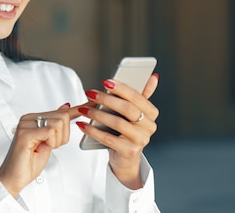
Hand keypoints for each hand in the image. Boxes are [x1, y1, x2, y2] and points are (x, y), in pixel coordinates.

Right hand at [0, 103, 78, 196]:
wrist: (13, 177)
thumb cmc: (28, 163)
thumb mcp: (48, 142)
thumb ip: (55, 126)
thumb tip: (65, 108)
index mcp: (34, 118)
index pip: (61, 111)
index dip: (79, 109)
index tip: (92, 103)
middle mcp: (29, 118)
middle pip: (63, 116)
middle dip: (63, 136)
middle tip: (49, 145)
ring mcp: (26, 124)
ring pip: (58, 124)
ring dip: (56, 141)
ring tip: (43, 147)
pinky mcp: (25, 133)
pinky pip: (50, 131)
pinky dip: (50, 143)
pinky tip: (39, 148)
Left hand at [76, 74, 158, 188]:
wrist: (125, 158)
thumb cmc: (126, 130)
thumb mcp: (133, 112)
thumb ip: (140, 94)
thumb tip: (152, 76)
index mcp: (151, 113)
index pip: (137, 97)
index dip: (121, 88)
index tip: (105, 81)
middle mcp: (149, 126)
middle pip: (127, 109)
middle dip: (106, 99)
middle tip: (90, 93)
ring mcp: (140, 140)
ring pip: (117, 123)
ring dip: (97, 114)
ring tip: (83, 109)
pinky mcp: (129, 151)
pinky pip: (108, 139)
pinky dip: (93, 131)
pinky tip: (82, 124)